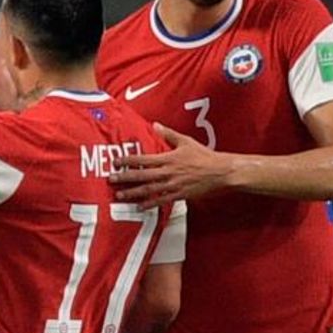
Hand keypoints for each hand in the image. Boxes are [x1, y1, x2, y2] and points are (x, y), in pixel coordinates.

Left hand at [110, 123, 231, 208]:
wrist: (221, 172)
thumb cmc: (204, 156)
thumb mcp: (186, 141)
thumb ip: (168, 134)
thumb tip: (155, 124)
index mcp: (168, 158)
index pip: (143, 159)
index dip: (128, 160)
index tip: (115, 162)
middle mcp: (168, 172)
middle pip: (142, 176)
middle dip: (125, 178)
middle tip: (111, 180)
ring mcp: (173, 185)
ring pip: (149, 190)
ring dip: (133, 193)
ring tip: (120, 195)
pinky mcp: (180, 195)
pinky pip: (162, 201)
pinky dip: (150, 204)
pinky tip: (139, 207)